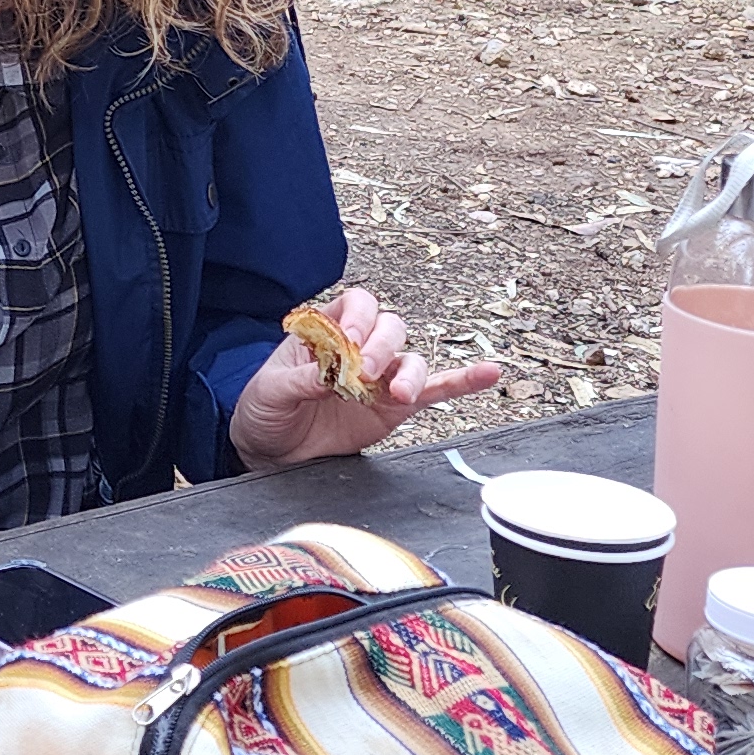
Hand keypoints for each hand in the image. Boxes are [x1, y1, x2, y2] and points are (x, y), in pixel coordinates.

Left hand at [227, 287, 504, 473]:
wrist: (270, 449)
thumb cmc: (264, 408)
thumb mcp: (271, 390)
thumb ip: (301, 381)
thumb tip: (330, 376)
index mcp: (326, 331)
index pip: (356, 305)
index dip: (358, 318)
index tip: (348, 343)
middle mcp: (360, 348)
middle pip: (390, 327)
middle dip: (382, 346)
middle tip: (364, 373)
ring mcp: (381, 378)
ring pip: (411, 360)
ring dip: (409, 373)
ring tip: (397, 395)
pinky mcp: (395, 408)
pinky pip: (434, 391)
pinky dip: (461, 383)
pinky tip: (489, 373)